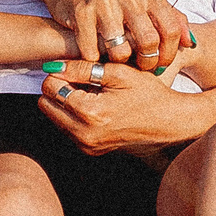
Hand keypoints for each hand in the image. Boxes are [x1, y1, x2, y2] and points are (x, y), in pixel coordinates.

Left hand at [36, 60, 204, 156]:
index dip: (60, 73)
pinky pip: (67, 127)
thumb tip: (53, 66)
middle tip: (81, 79)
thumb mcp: (118, 72)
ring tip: (91, 92)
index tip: (76, 68)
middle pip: (45, 104)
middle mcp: (84, 134)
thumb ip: (82, 68)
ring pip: (54, 117)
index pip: (50, 88)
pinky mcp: (90, 150)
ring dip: (65, 102)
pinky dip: (75, 114)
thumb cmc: (149, 93)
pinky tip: (96, 105)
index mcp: (90, 113)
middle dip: (58, 88)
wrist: (169, 122)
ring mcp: (86, 145)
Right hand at [40, 0, 189, 71]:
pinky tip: (95, 57)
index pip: (171, 28)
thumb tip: (191, 43)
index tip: (162, 64)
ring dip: (119, 62)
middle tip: (142, 68)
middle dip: (148, 62)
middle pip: (149, 41)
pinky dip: (94, 60)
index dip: (169, 53)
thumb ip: (170, 17)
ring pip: (121, 49)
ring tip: (117, 61)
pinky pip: (93, 50)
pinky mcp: (81, 12)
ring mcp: (104, 1)